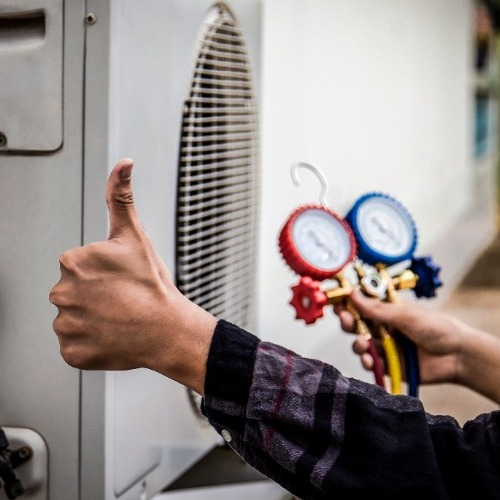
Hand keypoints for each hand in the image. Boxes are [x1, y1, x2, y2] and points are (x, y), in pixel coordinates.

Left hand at [49, 158, 216, 394]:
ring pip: (73, 318)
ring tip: (118, 319)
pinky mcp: (71, 352)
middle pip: (73, 292)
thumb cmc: (153, 284)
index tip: (121, 280)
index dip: (102, 274)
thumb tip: (124, 163)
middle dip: (94, 295)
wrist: (169, 330)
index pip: (77, 267)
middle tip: (122, 300)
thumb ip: (121, 197)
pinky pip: (74, 345)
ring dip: (92, 319)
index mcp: (72, 262)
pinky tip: (112, 336)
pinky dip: (90, 343)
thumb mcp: (136, 236)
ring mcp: (65, 326)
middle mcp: (60, 293)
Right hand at [334, 290, 463, 384]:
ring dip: (357, 343)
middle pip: (357, 325)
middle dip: (349, 322)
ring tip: (362, 343)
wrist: (457, 355)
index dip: (349, 304)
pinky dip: (367, 362)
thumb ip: (377, 309)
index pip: (362, 306)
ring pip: (361, 344)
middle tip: (346, 320)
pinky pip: (371, 363)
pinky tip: (369, 360)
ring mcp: (386, 347)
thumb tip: (353, 295)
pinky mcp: (389, 365)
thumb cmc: (437, 327)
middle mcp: (384, 328)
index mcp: (388, 311)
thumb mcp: (405, 315)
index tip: (339, 303)